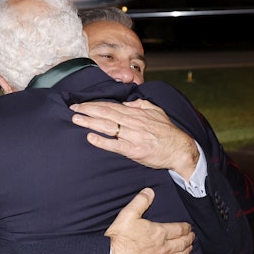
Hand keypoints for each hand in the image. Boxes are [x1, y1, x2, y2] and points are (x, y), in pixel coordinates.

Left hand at [70, 99, 198, 178]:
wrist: (181, 150)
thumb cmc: (168, 132)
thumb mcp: (157, 112)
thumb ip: (141, 105)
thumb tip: (126, 102)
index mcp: (137, 113)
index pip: (111, 106)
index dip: (94, 104)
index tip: (81, 103)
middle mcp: (133, 123)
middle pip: (106, 113)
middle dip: (87, 110)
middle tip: (72, 108)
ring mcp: (133, 137)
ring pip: (108, 126)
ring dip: (90, 122)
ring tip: (76, 119)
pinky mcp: (134, 151)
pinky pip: (115, 145)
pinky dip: (102, 141)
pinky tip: (90, 137)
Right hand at [106, 188, 193, 253]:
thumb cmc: (119, 239)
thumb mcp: (127, 215)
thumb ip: (140, 202)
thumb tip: (149, 192)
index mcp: (159, 233)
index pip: (178, 229)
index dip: (186, 227)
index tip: (189, 227)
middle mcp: (163, 249)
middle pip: (182, 244)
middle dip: (189, 239)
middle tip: (192, 236)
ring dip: (186, 252)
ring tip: (189, 248)